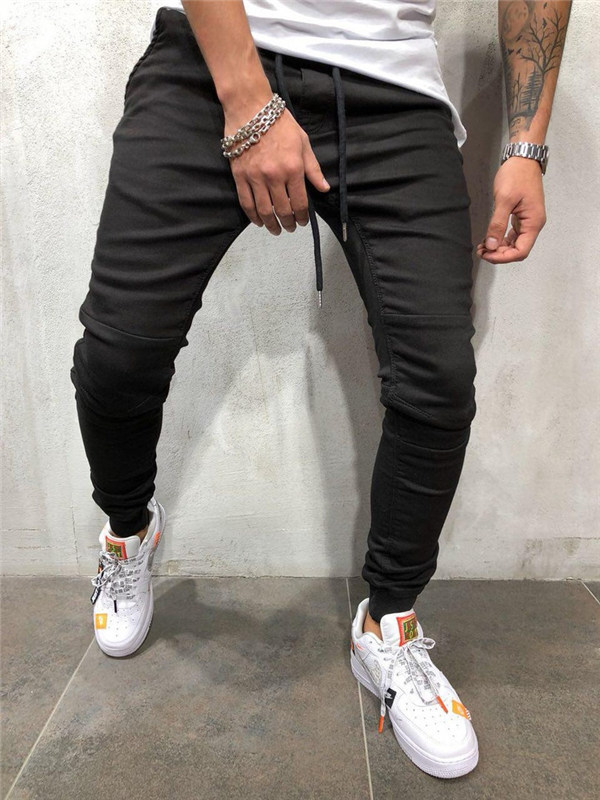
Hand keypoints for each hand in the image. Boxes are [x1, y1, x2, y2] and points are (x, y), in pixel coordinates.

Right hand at [224, 103, 329, 234]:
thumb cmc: (280, 123)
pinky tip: (258, 222)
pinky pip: (246, 203)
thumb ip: (313, 168)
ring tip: (275, 229)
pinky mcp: (240, 177)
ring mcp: (255, 178)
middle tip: (290, 228)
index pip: (300, 202)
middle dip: (288, 223)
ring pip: (264, 210)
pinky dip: (253, 216)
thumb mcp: (303, 142)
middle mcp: (275, 176)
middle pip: (282, 210)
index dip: (302, 217)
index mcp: (293, 168)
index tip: (302, 222)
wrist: (250, 108)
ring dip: (271, 224)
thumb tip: (324, 188)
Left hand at [476, 156, 546, 262]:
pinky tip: (489, 239)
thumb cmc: (517, 174)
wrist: (523, 158)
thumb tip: (491, 245)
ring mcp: (527, 221)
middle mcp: (533, 224)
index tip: (488, 254)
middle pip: (517, 250)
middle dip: (499, 254)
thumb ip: (497, 224)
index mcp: (534, 222)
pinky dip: (500, 239)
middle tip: (482, 251)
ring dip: (498, 248)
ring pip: (514, 244)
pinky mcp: (521, 217)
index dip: (503, 257)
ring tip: (483, 247)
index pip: (521, 251)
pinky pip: (512, 235)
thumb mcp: (504, 200)